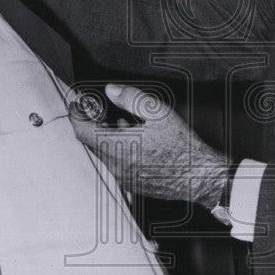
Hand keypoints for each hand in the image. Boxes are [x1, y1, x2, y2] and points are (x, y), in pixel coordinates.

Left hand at [70, 83, 229, 208]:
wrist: (197, 176)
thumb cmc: (182, 147)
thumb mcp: (158, 113)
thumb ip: (131, 99)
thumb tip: (112, 90)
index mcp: (118, 147)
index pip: (82, 131)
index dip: (76, 116)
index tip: (77, 106)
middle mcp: (116, 165)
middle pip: (91, 143)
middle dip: (92, 124)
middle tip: (100, 110)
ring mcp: (123, 177)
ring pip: (104, 154)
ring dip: (107, 138)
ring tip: (123, 123)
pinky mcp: (131, 183)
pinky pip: (115, 164)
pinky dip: (117, 150)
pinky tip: (134, 140)